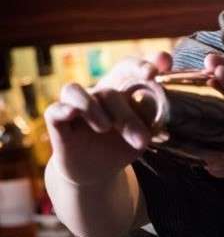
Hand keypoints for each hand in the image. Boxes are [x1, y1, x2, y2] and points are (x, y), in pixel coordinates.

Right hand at [44, 52, 171, 185]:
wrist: (98, 172)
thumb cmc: (123, 144)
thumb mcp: (143, 133)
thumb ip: (150, 117)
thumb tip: (152, 102)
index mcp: (121, 90)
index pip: (129, 67)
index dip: (141, 64)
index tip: (154, 72)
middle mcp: (98, 94)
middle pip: (109, 91)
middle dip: (127, 116)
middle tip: (142, 140)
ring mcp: (76, 107)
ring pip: (75, 91)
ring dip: (92, 108)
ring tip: (105, 128)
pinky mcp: (58, 124)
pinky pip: (54, 110)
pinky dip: (63, 109)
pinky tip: (73, 114)